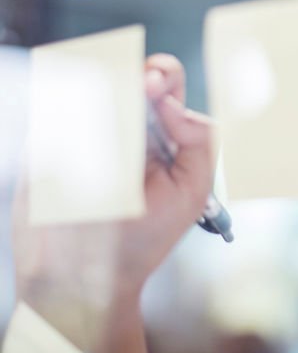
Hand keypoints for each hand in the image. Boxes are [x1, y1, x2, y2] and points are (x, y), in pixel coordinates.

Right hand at [12, 53, 214, 342]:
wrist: (87, 280)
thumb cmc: (144, 238)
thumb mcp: (191, 191)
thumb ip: (199, 140)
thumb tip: (171, 103)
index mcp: (158, 131)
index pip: (161, 81)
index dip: (161, 73)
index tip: (155, 86)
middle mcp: (118, 126)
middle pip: (119, 72)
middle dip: (127, 73)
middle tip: (137, 87)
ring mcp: (77, 134)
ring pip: (82, 86)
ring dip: (95, 93)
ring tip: (107, 119)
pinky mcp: (42, 148)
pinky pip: (49, 115)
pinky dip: (60, 114)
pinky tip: (71, 128)